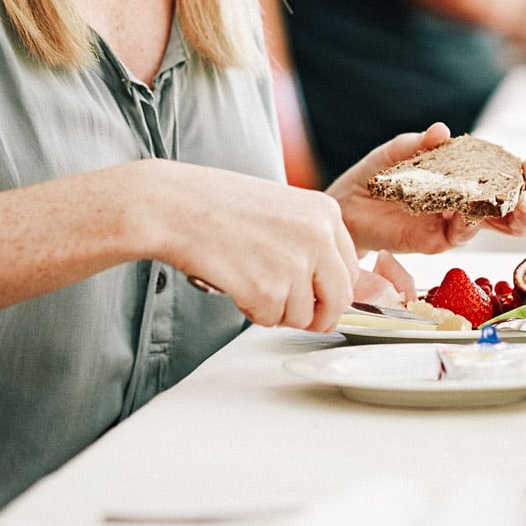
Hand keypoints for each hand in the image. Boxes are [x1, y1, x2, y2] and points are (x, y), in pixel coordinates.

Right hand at [149, 165, 359, 332]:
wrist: (173, 206)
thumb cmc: (218, 205)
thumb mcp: (282, 210)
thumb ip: (311, 241)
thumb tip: (332, 288)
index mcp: (326, 212)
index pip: (351, 269)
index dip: (329, 289)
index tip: (311, 292)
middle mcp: (318, 236)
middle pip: (339, 300)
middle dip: (315, 313)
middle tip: (285, 305)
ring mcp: (295, 263)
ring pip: (304, 316)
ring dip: (277, 310)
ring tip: (248, 280)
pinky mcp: (268, 289)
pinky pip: (271, 320)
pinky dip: (252, 311)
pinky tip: (235, 284)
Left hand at [327, 123, 525, 254]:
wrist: (346, 206)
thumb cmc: (377, 176)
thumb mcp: (396, 153)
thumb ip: (418, 144)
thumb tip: (442, 131)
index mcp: (468, 175)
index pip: (508, 175)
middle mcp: (469, 201)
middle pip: (513, 206)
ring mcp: (455, 223)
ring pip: (495, 226)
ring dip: (513, 218)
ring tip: (521, 207)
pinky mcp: (436, 240)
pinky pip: (460, 234)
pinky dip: (469, 224)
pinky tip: (470, 214)